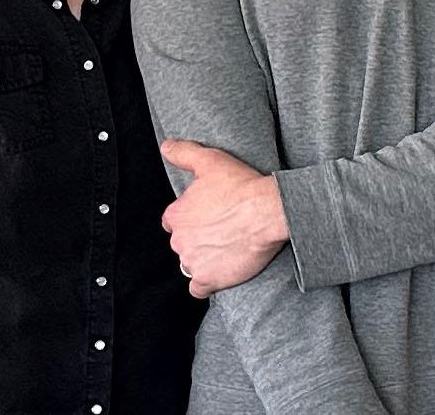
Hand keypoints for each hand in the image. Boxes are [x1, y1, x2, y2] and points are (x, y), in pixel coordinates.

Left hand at [160, 139, 289, 297]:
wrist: (268, 211)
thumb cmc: (242, 185)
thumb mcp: (210, 161)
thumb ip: (184, 153)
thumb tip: (166, 146)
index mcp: (177, 215)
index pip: (173, 221)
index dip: (190, 218)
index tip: (207, 215)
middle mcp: (179, 241)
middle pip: (182, 243)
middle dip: (197, 238)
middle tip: (220, 230)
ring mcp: (193, 262)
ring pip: (190, 264)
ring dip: (202, 259)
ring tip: (224, 249)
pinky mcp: (209, 280)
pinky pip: (198, 288)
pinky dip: (206, 282)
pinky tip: (220, 271)